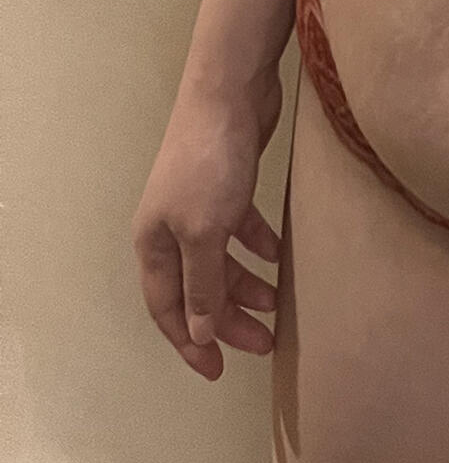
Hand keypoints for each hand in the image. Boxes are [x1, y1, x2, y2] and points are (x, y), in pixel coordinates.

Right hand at [132, 69, 284, 380]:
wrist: (230, 91)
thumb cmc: (210, 163)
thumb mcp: (204, 231)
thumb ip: (202, 284)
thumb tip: (198, 333)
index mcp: (153, 244)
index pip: (167, 308)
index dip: (190, 342)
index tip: (217, 371)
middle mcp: (172, 228)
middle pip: (198, 288)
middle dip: (227, 319)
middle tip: (264, 343)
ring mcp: (201, 204)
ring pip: (222, 260)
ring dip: (247, 285)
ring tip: (278, 304)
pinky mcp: (230, 182)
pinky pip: (242, 228)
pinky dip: (260, 245)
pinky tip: (282, 256)